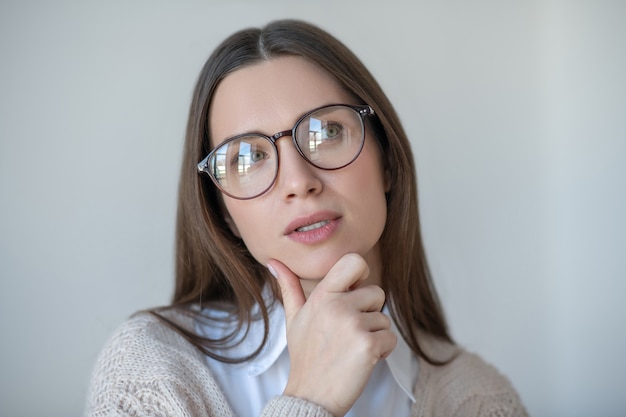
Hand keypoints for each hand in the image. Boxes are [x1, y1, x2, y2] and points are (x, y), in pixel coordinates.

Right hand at [267, 253, 396, 416]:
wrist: (311, 395)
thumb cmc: (305, 356)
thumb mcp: (294, 318)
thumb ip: (289, 287)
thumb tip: (274, 262)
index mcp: (322, 296)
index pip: (354, 261)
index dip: (361, 273)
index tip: (355, 291)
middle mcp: (338, 306)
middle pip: (377, 293)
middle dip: (369, 313)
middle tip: (348, 332)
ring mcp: (354, 325)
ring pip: (384, 319)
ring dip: (374, 335)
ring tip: (352, 348)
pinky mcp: (368, 345)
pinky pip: (390, 338)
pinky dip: (382, 351)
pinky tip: (362, 359)